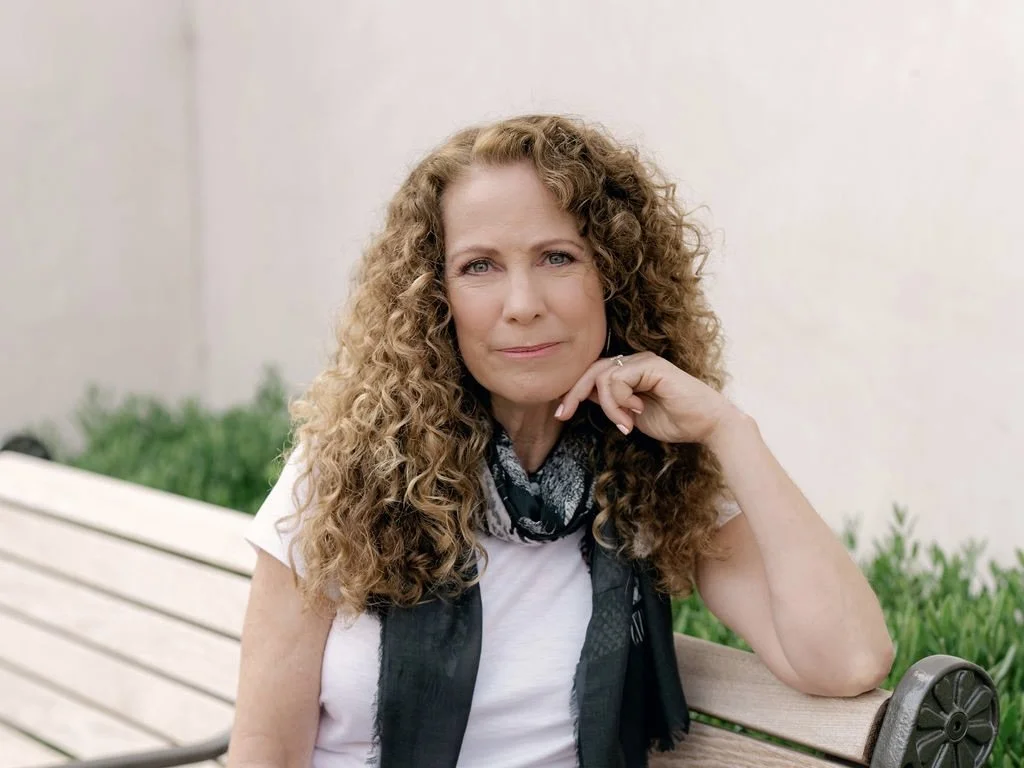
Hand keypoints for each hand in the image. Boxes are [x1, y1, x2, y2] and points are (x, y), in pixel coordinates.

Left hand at [555, 351, 740, 443]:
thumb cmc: (675, 421)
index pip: (592, 375)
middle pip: (590, 370)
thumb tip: (582, 397)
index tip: (560, 414)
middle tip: (564, 414)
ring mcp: (643, 361)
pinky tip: (637, 411)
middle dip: (573, 393)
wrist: (707, 425)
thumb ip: (610, 403)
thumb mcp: (631, 415)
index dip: (572, 392)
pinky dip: (620, 399)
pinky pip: (618, 378)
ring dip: (608, 405)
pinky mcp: (651, 365)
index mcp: (628, 372)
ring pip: (602, 376)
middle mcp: (634, 362)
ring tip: (625, 423)